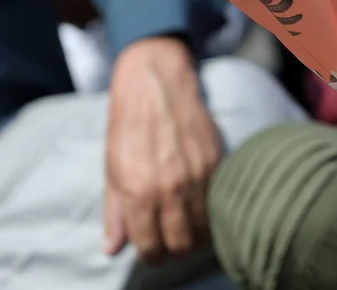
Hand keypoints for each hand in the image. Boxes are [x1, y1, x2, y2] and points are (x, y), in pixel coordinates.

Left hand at [104, 37, 223, 263]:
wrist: (158, 85)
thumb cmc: (129, 126)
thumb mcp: (112, 170)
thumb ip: (115, 213)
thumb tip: (113, 249)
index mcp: (140, 192)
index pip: (150, 245)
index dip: (151, 255)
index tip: (153, 253)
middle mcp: (172, 187)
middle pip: (183, 242)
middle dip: (176, 249)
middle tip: (172, 243)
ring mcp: (199, 174)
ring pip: (206, 226)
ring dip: (197, 233)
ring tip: (189, 229)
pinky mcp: (218, 161)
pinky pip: (220, 201)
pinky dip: (213, 211)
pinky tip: (204, 209)